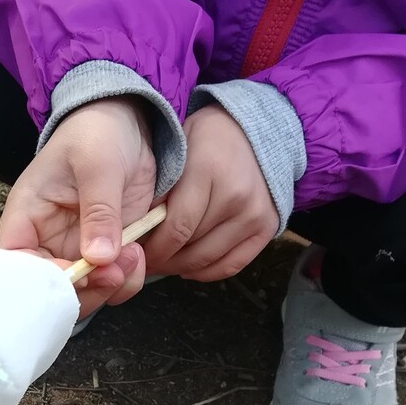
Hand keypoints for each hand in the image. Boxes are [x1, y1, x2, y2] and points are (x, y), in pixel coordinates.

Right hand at [0, 98, 155, 317]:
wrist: (131, 123)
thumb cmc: (98, 132)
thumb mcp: (97, 163)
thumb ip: (98, 209)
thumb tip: (99, 258)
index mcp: (28, 217)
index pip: (14, 266)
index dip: (39, 281)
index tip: (76, 274)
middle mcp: (47, 242)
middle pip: (50, 291)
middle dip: (84, 291)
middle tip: (113, 274)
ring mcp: (78, 251)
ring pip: (84, 294)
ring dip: (110, 288)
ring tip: (132, 257)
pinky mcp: (107, 254)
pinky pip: (112, 283)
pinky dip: (127, 280)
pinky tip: (138, 254)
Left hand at [141, 103, 279, 281]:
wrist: (254, 131)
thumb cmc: (206, 139)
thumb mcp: (177, 151)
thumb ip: (160, 189)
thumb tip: (139, 232)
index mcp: (209, 171)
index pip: (176, 228)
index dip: (154, 249)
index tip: (138, 254)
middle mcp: (236, 196)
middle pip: (192, 248)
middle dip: (164, 260)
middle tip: (146, 262)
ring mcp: (254, 215)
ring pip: (209, 260)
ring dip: (181, 268)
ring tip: (164, 263)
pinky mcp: (267, 228)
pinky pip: (232, 265)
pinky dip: (207, 272)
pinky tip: (189, 268)